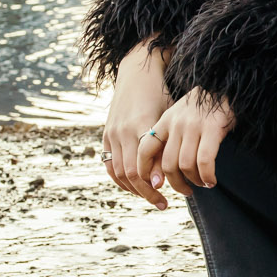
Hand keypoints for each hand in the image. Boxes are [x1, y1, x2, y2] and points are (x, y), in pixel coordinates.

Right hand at [103, 45, 173, 207]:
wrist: (138, 72)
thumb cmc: (161, 94)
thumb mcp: (168, 116)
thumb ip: (164, 145)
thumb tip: (162, 179)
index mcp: (142, 125)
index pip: (144, 168)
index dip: (154, 187)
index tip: (169, 198)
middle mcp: (124, 131)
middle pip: (131, 174)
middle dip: (147, 193)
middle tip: (162, 204)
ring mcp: (112, 133)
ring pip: (118, 172)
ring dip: (134, 189)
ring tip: (150, 197)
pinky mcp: (106, 134)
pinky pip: (109, 164)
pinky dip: (120, 179)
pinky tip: (134, 187)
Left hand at [134, 90, 234, 199]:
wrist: (224, 87)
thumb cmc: (202, 109)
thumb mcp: (178, 118)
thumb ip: (169, 139)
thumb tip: (160, 173)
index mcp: (164, 122)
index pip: (145, 149)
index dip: (146, 171)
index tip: (154, 185)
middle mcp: (176, 124)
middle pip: (167, 164)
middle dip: (176, 184)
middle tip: (185, 190)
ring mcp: (193, 126)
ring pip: (185, 165)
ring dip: (194, 181)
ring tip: (202, 183)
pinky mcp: (212, 129)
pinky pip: (204, 161)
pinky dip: (207, 176)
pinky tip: (211, 180)